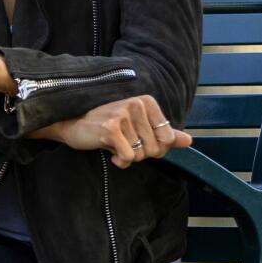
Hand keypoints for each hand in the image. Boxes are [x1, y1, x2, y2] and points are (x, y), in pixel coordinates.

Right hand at [28, 94, 190, 167]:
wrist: (72, 124)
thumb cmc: (106, 126)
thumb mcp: (138, 127)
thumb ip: (165, 133)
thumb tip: (189, 141)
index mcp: (147, 102)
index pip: (168, 138)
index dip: (155, 148)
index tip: (138, 142)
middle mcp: (137, 104)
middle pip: (156, 149)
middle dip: (141, 154)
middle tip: (124, 144)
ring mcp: (123, 115)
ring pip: (141, 155)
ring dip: (128, 157)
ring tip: (115, 145)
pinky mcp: (110, 129)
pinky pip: (128, 157)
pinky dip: (119, 161)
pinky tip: (110, 151)